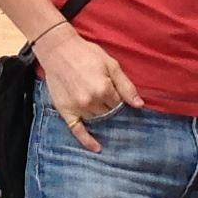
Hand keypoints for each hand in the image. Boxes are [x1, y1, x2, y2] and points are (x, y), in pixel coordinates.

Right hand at [37, 28, 142, 147]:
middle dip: (111, 109)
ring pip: (97, 120)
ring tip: (101, 112)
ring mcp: (78, 107)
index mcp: (104, 89)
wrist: (58, 49)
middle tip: (109, 103)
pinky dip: (87, 140)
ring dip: (102, 119)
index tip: (118, 97)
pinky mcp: (66, 110)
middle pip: (109, 113)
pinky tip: (97, 148)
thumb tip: (139, 105)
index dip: (120, 100)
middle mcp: (91, 101)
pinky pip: (77, 130)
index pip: (120, 104)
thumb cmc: (86, 54)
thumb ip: (126, 85)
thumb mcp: (111, 64)